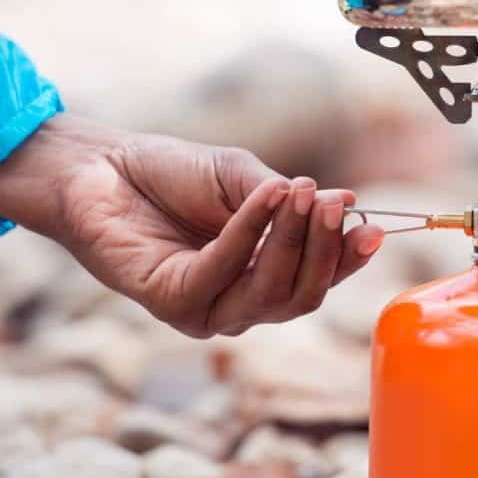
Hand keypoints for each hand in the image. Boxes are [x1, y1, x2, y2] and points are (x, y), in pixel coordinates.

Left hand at [0, 114, 384, 337]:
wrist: (103, 167)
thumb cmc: (173, 174)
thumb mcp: (243, 178)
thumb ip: (288, 200)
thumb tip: (346, 203)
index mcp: (263, 275)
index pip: (318, 279)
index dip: (348, 258)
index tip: (374, 226)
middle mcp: (240, 302)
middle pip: (302, 296)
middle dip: (325, 250)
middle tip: (333, 204)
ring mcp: (207, 310)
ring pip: (270, 294)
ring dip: (292, 242)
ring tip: (301, 193)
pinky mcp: (173, 304)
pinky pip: (224, 273)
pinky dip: (248, 232)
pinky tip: (263, 197)